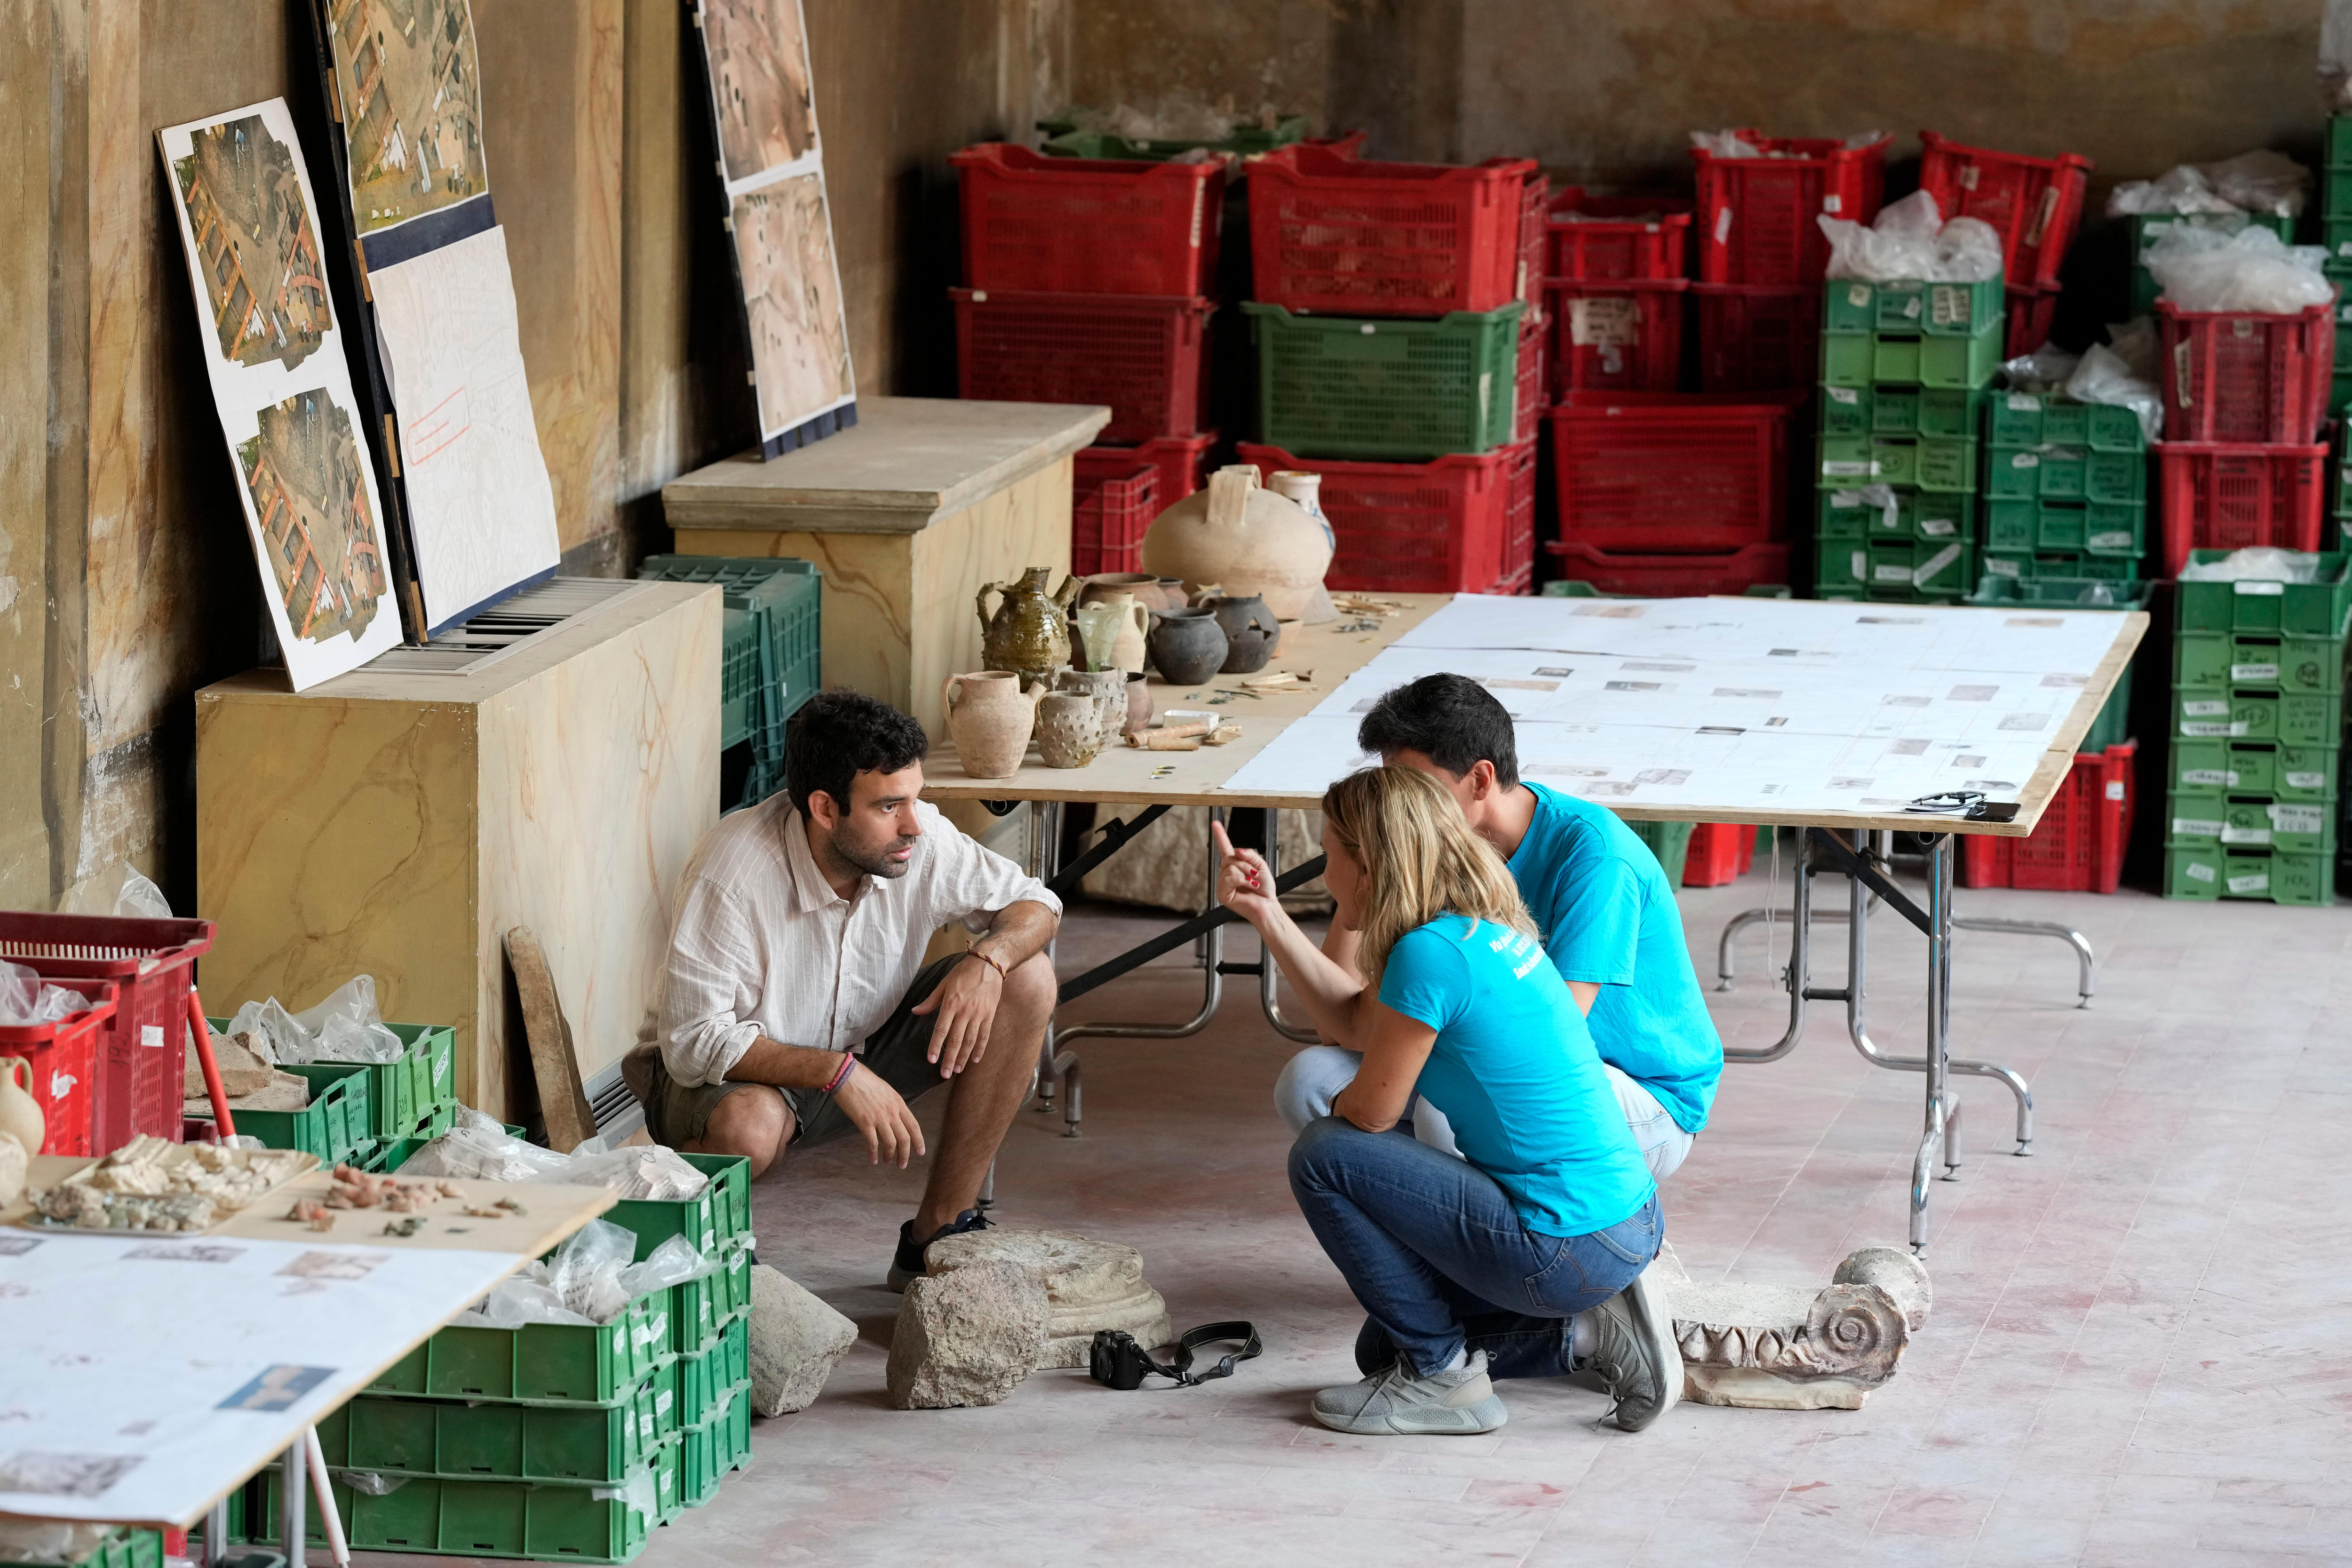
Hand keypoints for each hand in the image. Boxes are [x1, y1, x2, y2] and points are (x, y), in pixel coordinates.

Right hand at [831, 1061, 925, 1167]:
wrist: (848, 1076)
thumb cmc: (865, 1080)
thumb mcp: (886, 1090)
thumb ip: (892, 1104)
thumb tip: (894, 1116)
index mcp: (898, 1103)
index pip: (913, 1125)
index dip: (918, 1140)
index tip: (920, 1151)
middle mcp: (892, 1112)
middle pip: (904, 1138)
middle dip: (905, 1154)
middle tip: (902, 1164)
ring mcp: (879, 1118)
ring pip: (891, 1143)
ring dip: (890, 1155)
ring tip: (888, 1162)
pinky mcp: (865, 1122)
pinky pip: (872, 1143)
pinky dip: (873, 1153)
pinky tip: (873, 1160)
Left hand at [910, 953, 1003, 1075]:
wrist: (989, 963)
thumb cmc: (963, 972)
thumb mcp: (944, 983)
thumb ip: (930, 1001)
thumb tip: (915, 1012)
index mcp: (951, 1003)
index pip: (941, 1030)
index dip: (936, 1046)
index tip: (931, 1060)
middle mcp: (965, 1011)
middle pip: (956, 1039)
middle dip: (949, 1058)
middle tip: (944, 1074)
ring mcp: (979, 1014)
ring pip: (970, 1040)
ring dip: (963, 1057)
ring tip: (957, 1070)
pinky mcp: (989, 1014)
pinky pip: (985, 1035)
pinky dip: (980, 1048)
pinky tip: (975, 1060)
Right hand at [1211, 820, 1281, 928]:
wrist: (1267, 905)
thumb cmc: (1265, 889)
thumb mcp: (1261, 866)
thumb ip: (1250, 855)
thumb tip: (1237, 850)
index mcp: (1235, 866)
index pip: (1225, 848)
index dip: (1220, 835)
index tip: (1215, 823)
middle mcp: (1227, 873)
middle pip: (1229, 857)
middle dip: (1245, 864)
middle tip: (1254, 874)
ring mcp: (1223, 883)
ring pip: (1230, 867)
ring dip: (1245, 873)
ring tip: (1252, 882)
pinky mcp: (1222, 893)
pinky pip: (1229, 877)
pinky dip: (1242, 880)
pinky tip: (1249, 885)